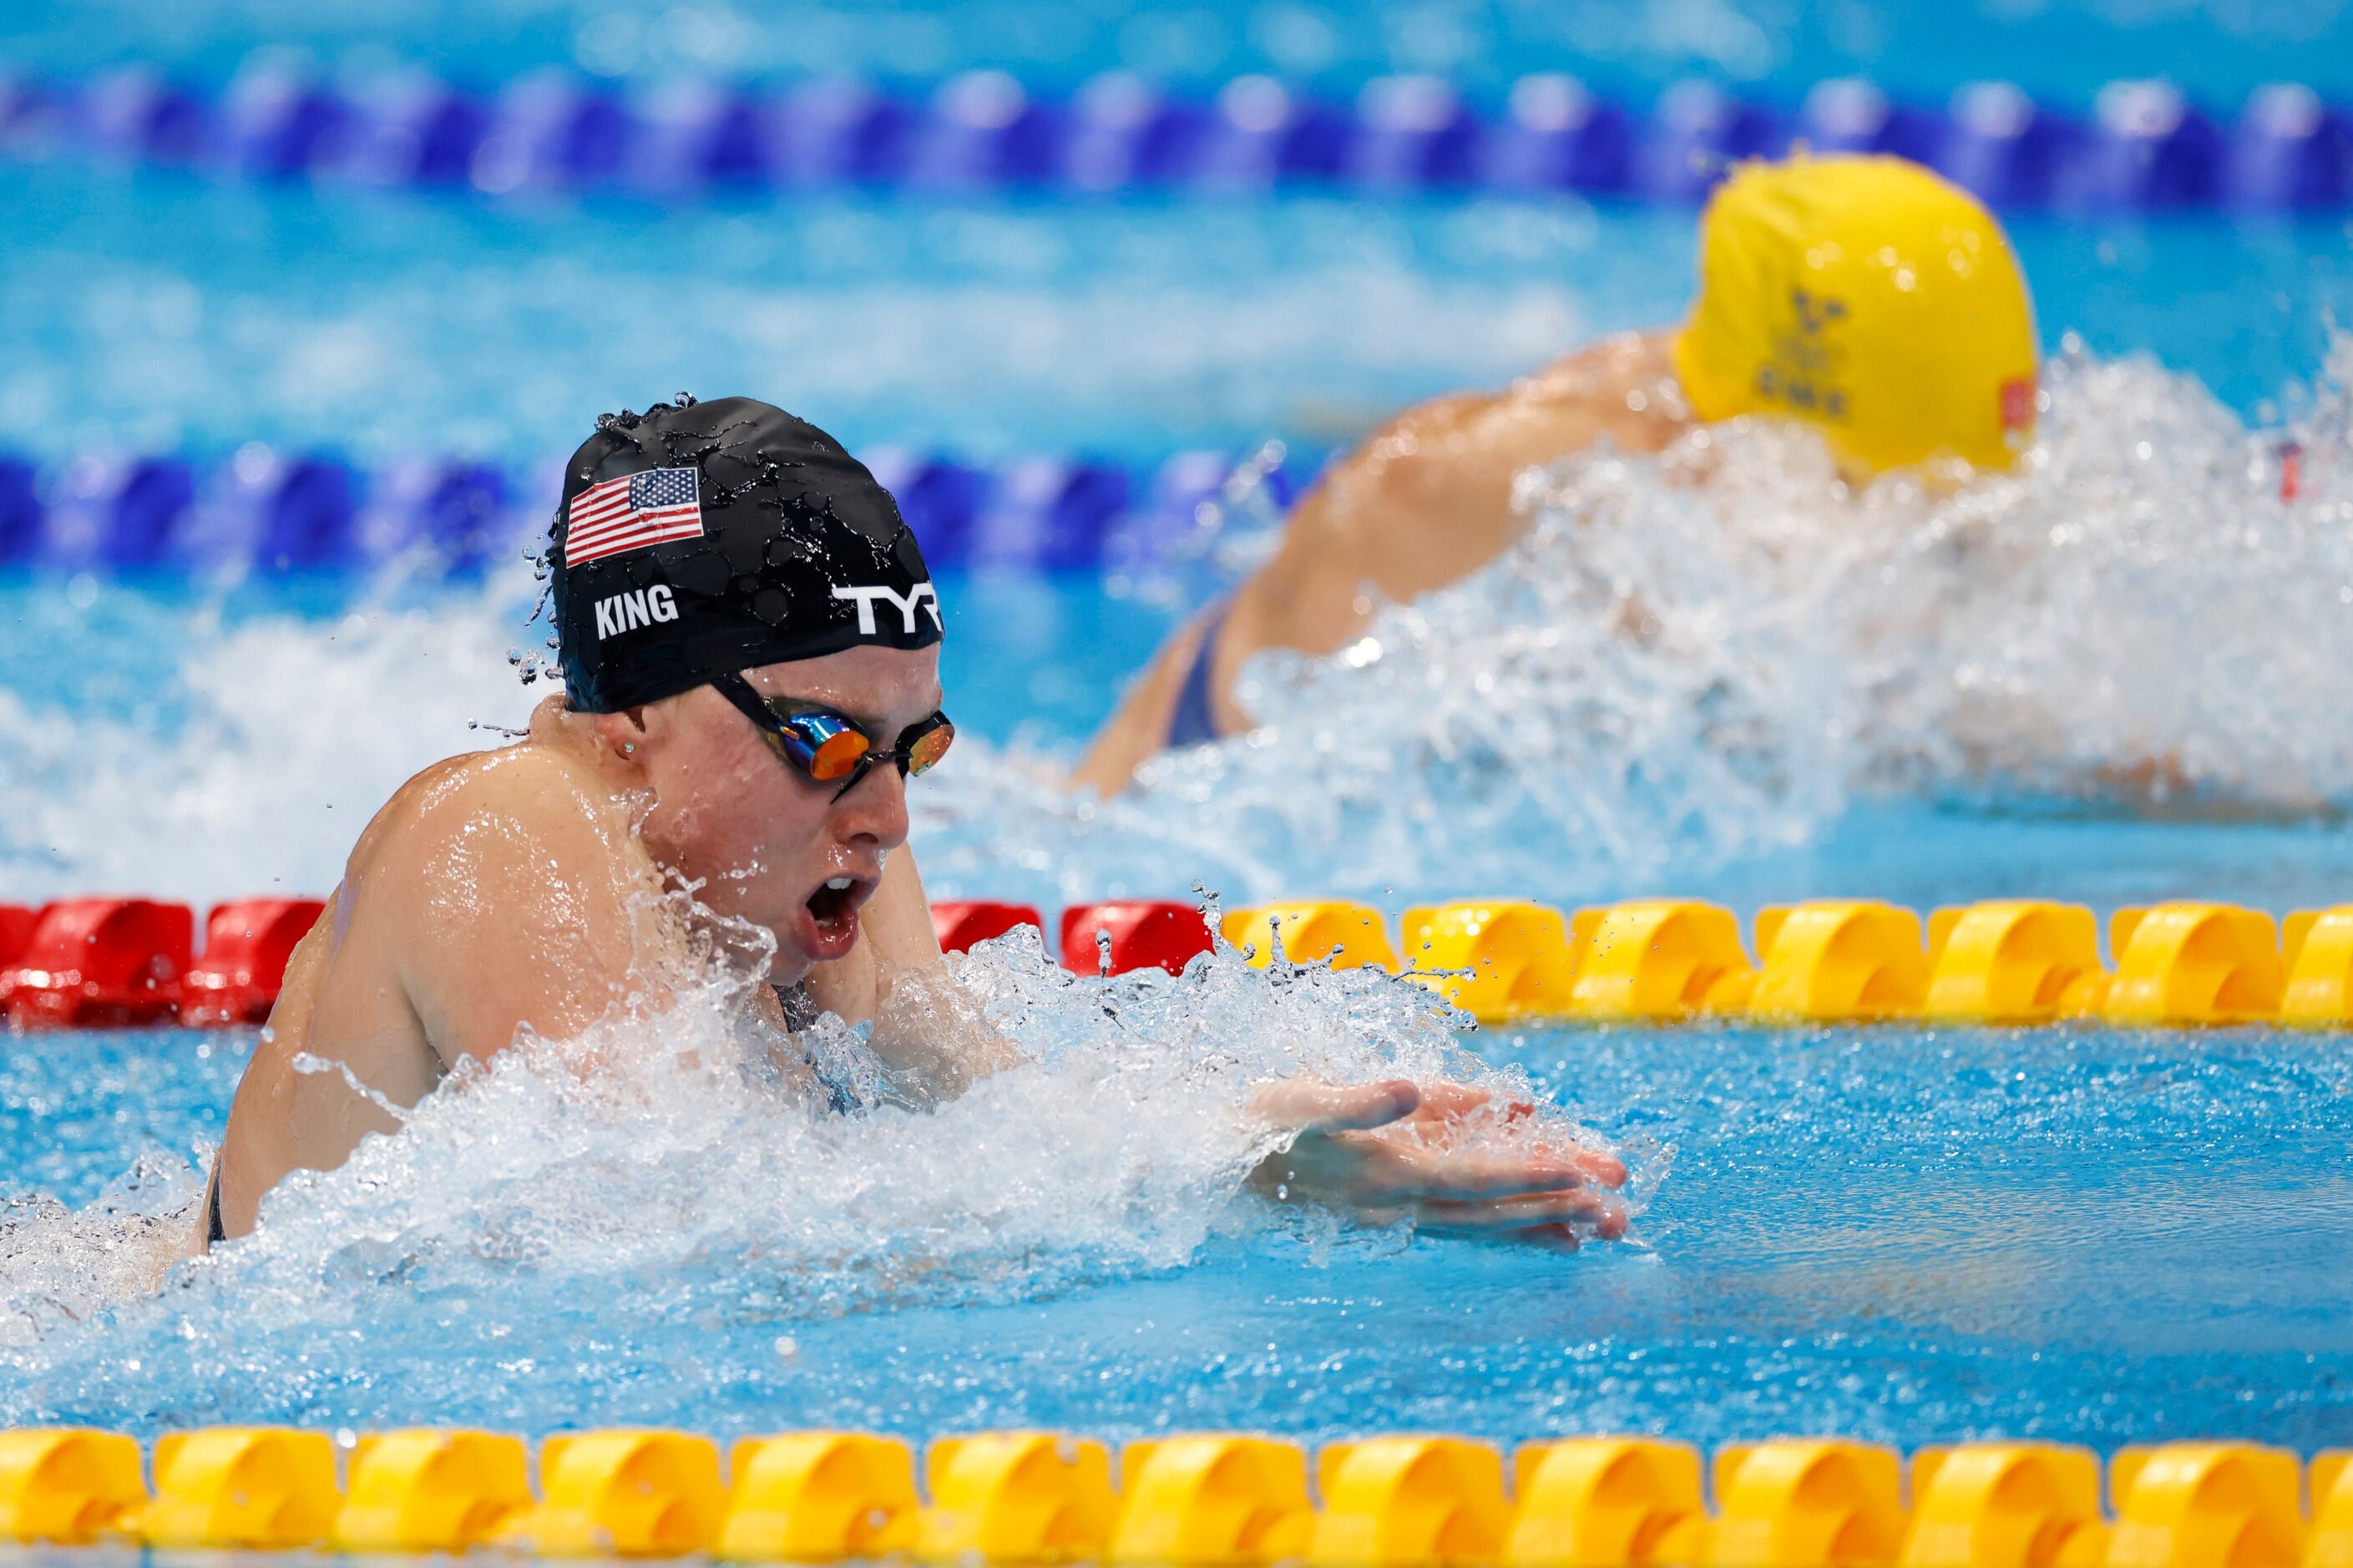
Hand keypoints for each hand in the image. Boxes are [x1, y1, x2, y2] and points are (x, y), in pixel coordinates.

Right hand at [1247, 1076, 1628, 1250]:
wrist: (1215, 1160)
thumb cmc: (1255, 1125)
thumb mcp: (1297, 1101)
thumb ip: (1355, 1100)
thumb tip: (1410, 1089)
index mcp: (1385, 1176)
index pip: (1474, 1180)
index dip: (1529, 1176)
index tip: (1584, 1176)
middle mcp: (1402, 1200)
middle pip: (1495, 1210)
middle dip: (1559, 1206)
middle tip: (1625, 1210)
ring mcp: (1402, 1199)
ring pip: (1486, 1216)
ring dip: (1546, 1217)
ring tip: (1607, 1224)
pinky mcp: (1397, 1187)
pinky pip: (1463, 1203)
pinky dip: (1507, 1204)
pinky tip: (1548, 1211)